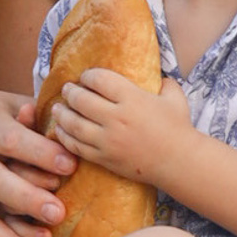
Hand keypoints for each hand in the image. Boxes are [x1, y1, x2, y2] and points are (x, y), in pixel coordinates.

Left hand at [45, 71, 193, 189]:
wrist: (179, 162)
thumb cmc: (178, 127)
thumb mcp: (174, 97)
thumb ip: (164, 82)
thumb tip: (157, 74)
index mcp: (132, 99)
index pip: (99, 79)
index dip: (88, 75)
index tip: (86, 76)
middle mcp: (117, 118)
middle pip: (81, 100)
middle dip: (70, 92)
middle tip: (67, 89)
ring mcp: (108, 140)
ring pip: (74, 123)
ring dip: (62, 113)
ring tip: (58, 108)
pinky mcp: (104, 158)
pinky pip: (77, 146)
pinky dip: (65, 137)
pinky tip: (60, 130)